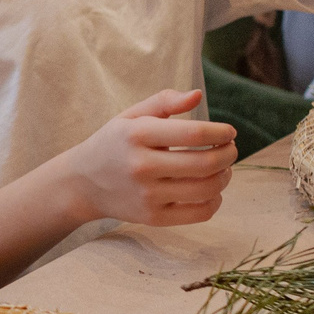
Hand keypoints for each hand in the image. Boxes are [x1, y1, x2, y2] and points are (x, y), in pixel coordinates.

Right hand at [62, 88, 237, 227]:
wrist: (83, 184)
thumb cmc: (114, 143)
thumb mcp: (131, 116)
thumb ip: (163, 101)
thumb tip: (196, 95)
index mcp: (137, 135)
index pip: (194, 133)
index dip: (220, 133)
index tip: (228, 132)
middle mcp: (141, 167)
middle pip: (205, 163)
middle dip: (228, 154)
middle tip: (230, 149)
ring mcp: (147, 196)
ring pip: (206, 189)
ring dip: (225, 176)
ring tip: (223, 168)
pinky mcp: (153, 218)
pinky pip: (199, 213)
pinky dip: (215, 200)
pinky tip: (212, 190)